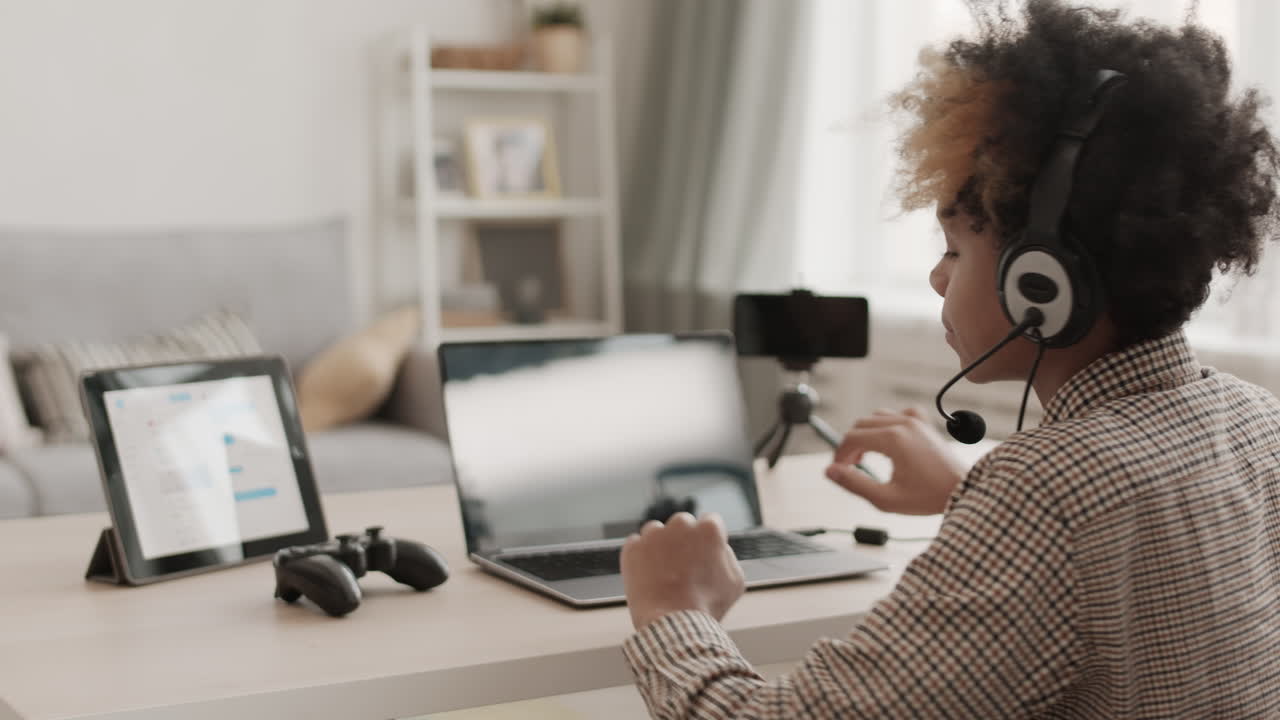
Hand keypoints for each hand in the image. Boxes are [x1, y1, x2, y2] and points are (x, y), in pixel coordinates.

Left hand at [620, 512, 745, 630]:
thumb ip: (726, 555)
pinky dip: (640, 557)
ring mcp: (654, 535)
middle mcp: (681, 524)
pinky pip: (636, 545)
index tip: (704, 555)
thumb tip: (716, 547)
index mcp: (709, 529)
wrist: (672, 623)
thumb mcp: (735, 581)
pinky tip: (648, 576)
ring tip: (664, 574)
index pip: (710, 522)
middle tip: (683, 566)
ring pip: (657, 532)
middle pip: (683, 524)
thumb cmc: (707, 605)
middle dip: (683, 540)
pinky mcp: (632, 547)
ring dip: (660, 546)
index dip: (708, 541)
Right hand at [825, 407, 966, 514]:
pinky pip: (898, 414)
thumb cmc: (929, 497)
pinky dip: (888, 425)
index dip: (839, 455)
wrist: (962, 490)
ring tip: (866, 457)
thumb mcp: (886, 498)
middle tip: (851, 467)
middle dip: (850, 445)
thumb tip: (830, 471)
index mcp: (893, 439)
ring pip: (876, 417)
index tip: (839, 471)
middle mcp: (903, 423)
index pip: (851, 438)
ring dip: (866, 434)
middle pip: (861, 425)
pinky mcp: (924, 423)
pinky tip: (889, 442)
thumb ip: (854, 484)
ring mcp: (915, 420)